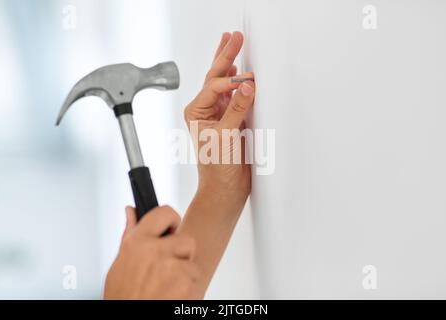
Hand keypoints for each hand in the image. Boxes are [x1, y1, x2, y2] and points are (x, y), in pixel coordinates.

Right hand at [104, 206, 201, 299]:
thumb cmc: (123, 297)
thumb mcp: (120, 263)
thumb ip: (130, 235)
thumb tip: (131, 211)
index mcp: (138, 242)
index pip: (165, 213)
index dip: (171, 221)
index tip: (171, 229)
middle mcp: (156, 251)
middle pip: (187, 241)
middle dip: (181, 255)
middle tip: (166, 272)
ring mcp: (173, 268)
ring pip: (192, 266)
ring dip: (184, 278)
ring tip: (165, 289)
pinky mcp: (187, 286)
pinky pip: (196, 284)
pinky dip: (188, 294)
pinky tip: (171, 298)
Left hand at [177, 32, 254, 294]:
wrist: (226, 189)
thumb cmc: (217, 168)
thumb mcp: (225, 136)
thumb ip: (236, 109)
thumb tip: (247, 85)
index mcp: (196, 111)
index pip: (214, 86)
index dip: (231, 80)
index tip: (249, 79)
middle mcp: (206, 110)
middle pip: (216, 76)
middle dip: (225, 55)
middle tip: (234, 36)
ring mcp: (219, 114)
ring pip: (225, 83)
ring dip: (230, 63)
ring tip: (233, 43)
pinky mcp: (232, 120)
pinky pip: (236, 95)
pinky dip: (239, 81)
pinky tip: (239, 70)